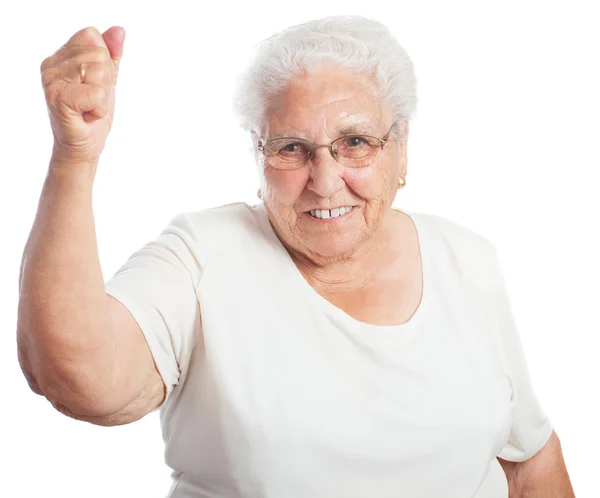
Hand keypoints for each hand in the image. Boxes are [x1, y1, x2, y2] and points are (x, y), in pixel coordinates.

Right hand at [41, 26, 125, 166]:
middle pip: (98, 54)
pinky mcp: (58, 97)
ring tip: (89, 107)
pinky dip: (99, 108)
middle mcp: (51, 64)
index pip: (92, 36)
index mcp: (60, 56)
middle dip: (105, 81)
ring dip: (103, 96)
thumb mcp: (107, 80)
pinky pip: (97, 93)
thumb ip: (112, 54)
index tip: (94, 83)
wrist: (84, 147)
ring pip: (99, 72)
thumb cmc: (92, 115)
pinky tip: (87, 115)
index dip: (104, 62)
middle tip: (92, 100)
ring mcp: (51, 80)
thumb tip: (119, 30)